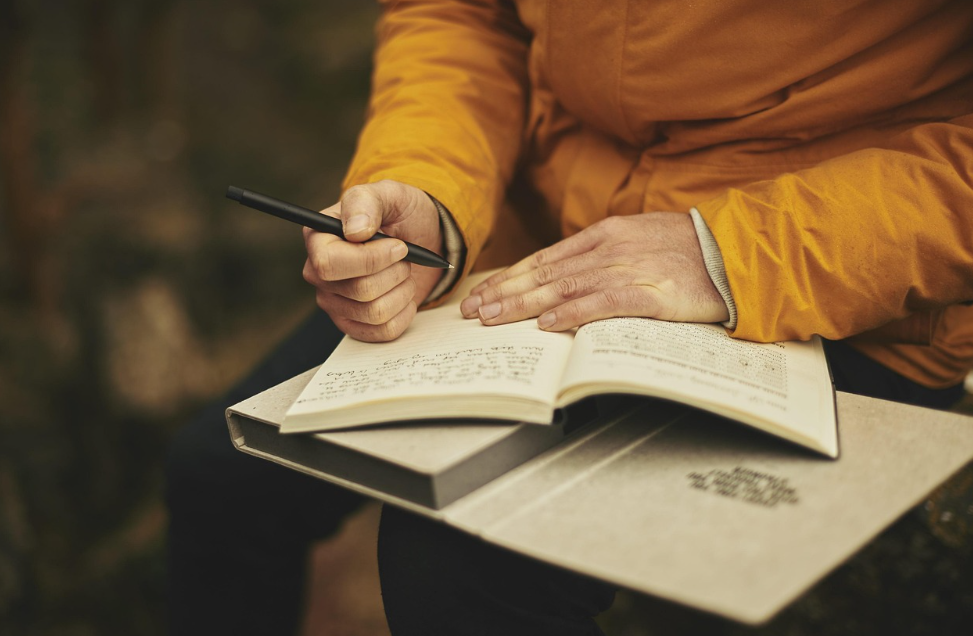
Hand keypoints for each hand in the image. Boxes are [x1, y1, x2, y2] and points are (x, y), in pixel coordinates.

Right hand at [303, 180, 443, 341]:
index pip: (329, 264)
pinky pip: (385, 331)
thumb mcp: (388, 194)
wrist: (420, 238)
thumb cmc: (399, 214)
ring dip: (403, 290)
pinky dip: (405, 312)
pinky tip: (403, 293)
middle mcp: (320, 274)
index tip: (398, 246)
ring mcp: (335, 302)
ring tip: (404, 273)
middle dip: (395, 272)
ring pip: (376, 312)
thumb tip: (355, 231)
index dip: (370, 260)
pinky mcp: (354, 324)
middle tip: (404, 256)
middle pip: (359, 290)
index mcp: (318, 239)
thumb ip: (367, 202)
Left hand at [460, 212, 728, 329]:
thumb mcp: (639, 241)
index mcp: (605, 235)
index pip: (544, 259)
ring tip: (493, 318)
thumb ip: (603, 256)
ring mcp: (628, 269)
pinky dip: (571, 314)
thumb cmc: (691, 250)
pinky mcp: (649, 293)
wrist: (737, 251)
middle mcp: (609, 248)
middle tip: (472, 311)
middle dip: (504, 293)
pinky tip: (547, 324)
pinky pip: (602, 304)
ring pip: (563, 288)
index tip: (483, 293)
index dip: (510, 277)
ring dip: (523, 304)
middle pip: (545, 273)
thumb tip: (566, 277)